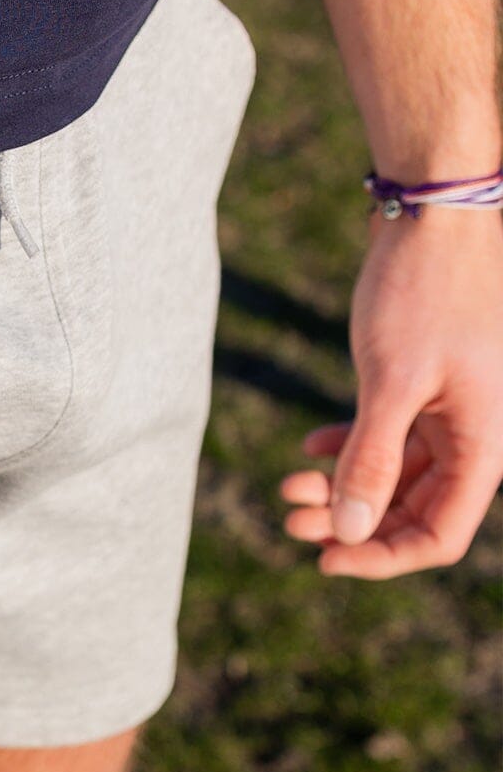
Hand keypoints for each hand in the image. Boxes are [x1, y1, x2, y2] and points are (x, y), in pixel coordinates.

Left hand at [280, 209, 502, 576]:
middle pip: (410, 511)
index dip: (382, 558)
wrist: (434, 211)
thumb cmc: (424, 290)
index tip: (324, 560)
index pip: (440, 535)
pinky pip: (387, 438)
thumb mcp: (392, 381)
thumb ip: (371, 459)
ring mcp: (448, 410)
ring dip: (340, 489)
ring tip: (287, 488)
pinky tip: (307, 449)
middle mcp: (473, 433)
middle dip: (350, 523)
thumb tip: (352, 531)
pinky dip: (347, 449)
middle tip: (288, 519)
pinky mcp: (423, 386)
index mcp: (485, 442)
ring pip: (392, 476)